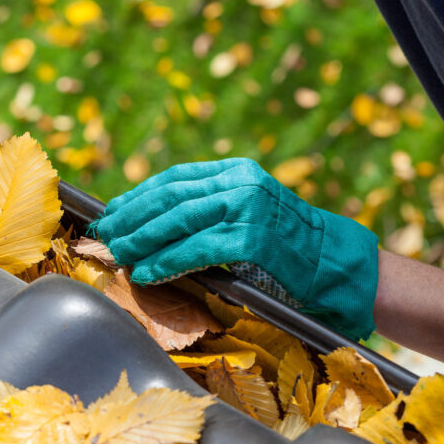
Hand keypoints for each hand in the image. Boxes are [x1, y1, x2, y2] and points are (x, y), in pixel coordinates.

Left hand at [90, 159, 379, 339]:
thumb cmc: (290, 246)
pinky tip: (148, 272)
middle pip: (170, 196)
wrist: (338, 265)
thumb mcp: (250, 211)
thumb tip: (154, 223)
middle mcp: (241, 182)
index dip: (138, 196)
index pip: (174, 178)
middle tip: (105, 235)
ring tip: (119, 254)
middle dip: (132, 217)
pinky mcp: (253, 239)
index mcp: (237, 171)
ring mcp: (248, 208)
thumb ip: (212, 209)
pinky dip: (167, 261)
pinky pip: (197, 249)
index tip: (113, 212)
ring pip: (178, 220)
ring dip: (142, 240)